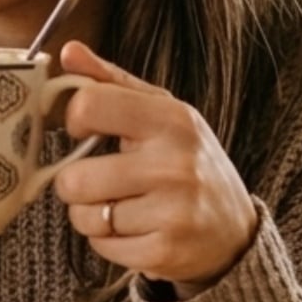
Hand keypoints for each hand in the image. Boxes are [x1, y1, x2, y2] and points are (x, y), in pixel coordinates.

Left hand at [50, 41, 259, 295]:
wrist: (233, 232)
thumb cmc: (185, 163)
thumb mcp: (160, 113)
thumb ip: (110, 82)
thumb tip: (68, 51)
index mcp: (171, 119)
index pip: (89, 105)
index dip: (73, 120)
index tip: (83, 130)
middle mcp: (174, 162)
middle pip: (73, 178)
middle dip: (77, 184)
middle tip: (103, 181)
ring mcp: (173, 210)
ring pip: (83, 216)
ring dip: (92, 215)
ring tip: (122, 207)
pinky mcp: (166, 251)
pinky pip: (100, 246)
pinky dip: (109, 242)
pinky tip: (136, 231)